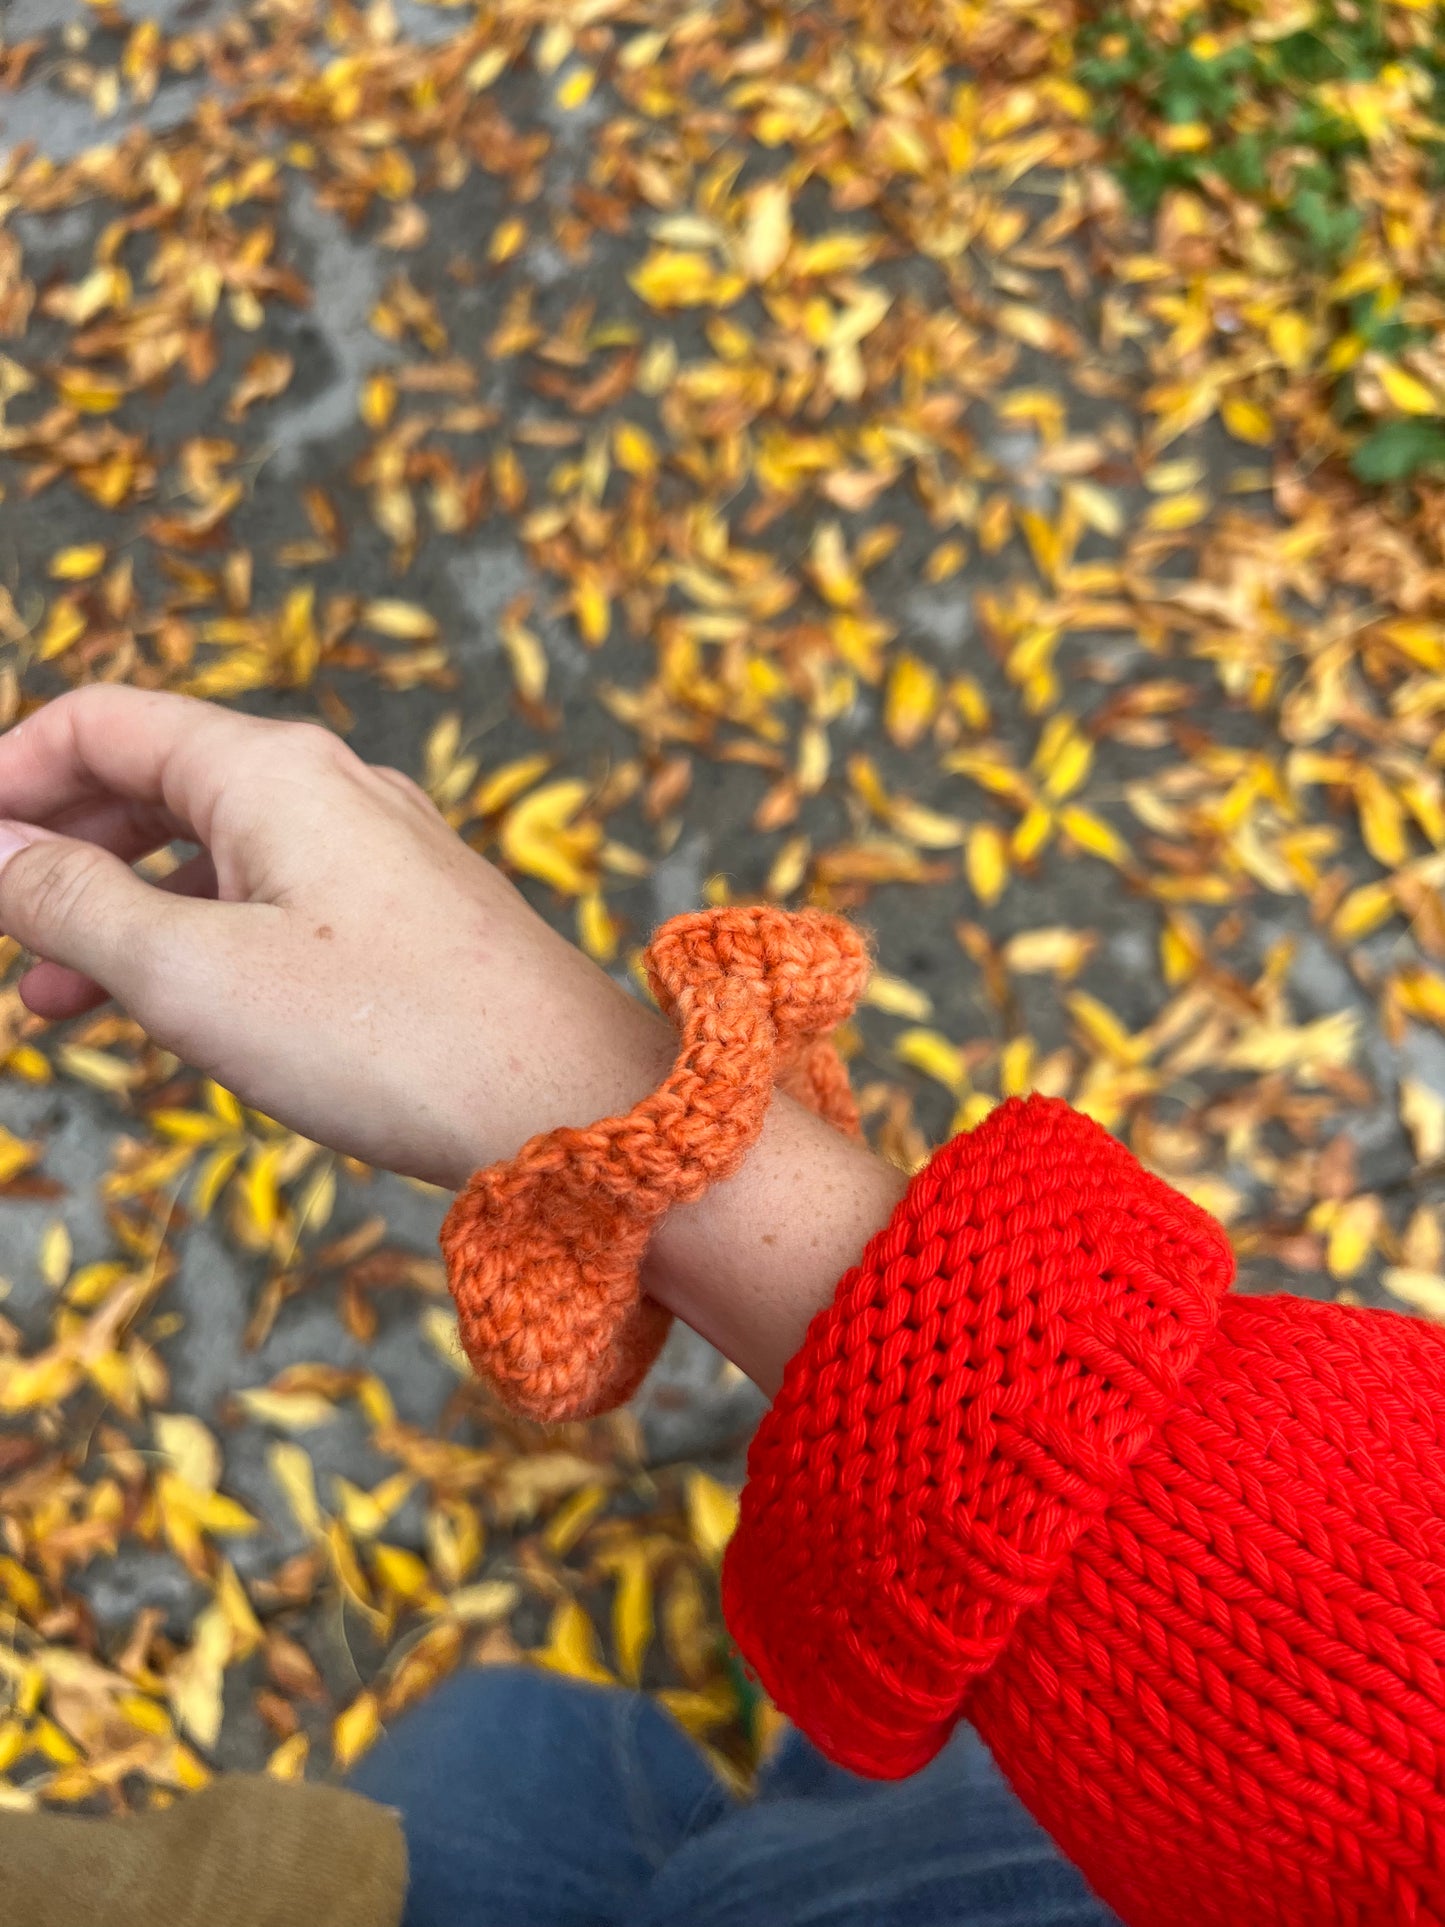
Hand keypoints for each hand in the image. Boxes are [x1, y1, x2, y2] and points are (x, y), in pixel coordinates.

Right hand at [0, 687, 903, 1390]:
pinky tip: (183, 1013)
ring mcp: (379, 847)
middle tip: (5, 941)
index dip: (9, 776)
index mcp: (268, 769)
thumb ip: (73, 905)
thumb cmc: (386, 1036)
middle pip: (155, 781)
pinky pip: (276, 899)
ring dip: (125, 912)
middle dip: (60, 853)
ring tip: (57, 1006)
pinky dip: (205, 940)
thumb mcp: (193, 974)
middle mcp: (329, 785)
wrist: (574, 1100)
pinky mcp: (412, 912)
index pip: (102, 723)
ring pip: (215, 853)